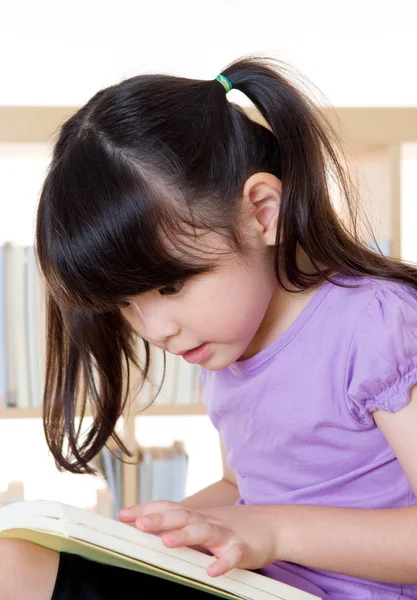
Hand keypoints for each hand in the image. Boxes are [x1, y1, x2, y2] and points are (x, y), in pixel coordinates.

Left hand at [118, 501, 279, 576]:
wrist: (273, 525)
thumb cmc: (232, 526)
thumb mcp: (204, 522)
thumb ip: (180, 525)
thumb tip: (147, 527)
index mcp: (197, 515)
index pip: (168, 507)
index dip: (146, 509)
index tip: (122, 515)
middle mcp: (208, 521)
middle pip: (182, 515)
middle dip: (159, 519)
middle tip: (138, 524)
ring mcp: (226, 533)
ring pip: (204, 531)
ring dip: (185, 535)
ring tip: (167, 542)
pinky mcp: (244, 548)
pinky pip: (233, 555)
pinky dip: (223, 562)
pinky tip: (212, 571)